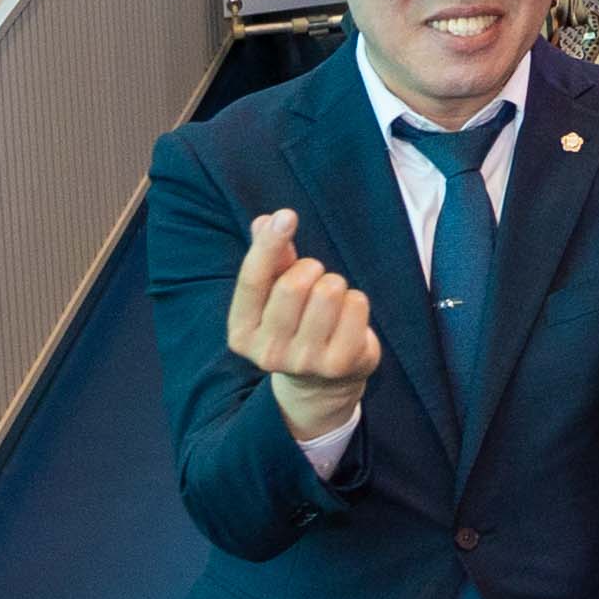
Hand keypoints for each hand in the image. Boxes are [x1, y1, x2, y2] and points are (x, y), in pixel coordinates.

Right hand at [226, 209, 383, 442]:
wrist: (322, 382)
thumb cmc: (295, 323)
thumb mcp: (274, 294)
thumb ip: (270, 258)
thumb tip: (266, 221)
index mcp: (241, 333)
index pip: (252, 281)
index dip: (269, 245)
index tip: (286, 215)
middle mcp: (267, 353)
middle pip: (294, 284)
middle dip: (311, 269)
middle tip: (316, 281)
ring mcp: (304, 362)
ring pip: (329, 291)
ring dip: (336, 285)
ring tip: (331, 303)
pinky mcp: (340, 364)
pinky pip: (357, 305)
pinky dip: (357, 301)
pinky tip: (348, 319)